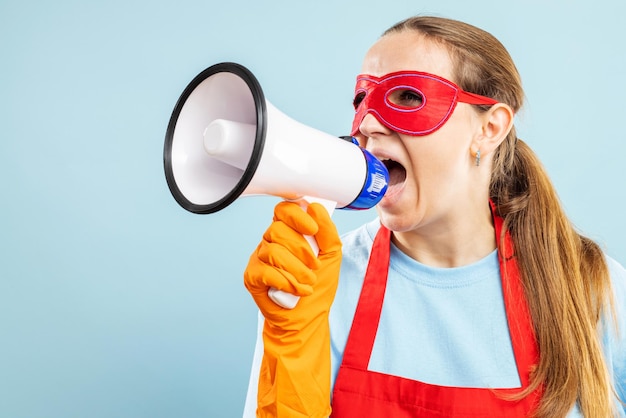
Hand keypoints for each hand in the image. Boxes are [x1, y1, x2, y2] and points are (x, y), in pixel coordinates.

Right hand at [243, 201, 341, 416]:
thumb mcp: (332, 255)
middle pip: (277, 229)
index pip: (284, 210)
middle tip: (314, 266)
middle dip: (302, 249)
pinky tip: (296, 291)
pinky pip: (265, 271)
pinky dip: (285, 282)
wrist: (308, 318)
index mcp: (289, 232)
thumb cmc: (319, 285)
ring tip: (308, 282)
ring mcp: (259, 259)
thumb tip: (316, 207)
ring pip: (272, 250)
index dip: (296, 215)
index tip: (312, 229)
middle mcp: (270, 241)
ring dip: (296, 269)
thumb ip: (328, 231)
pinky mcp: (252, 277)